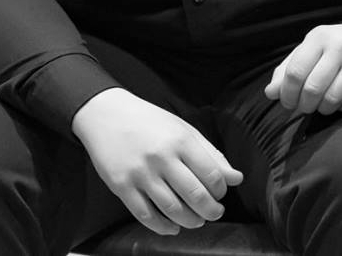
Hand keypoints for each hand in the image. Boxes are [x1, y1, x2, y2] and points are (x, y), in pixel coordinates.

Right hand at [71, 88, 243, 235]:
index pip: (212, 175)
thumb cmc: (148, 121)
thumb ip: (210, 153)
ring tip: (195, 220)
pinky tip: (172, 226)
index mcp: (180, 140)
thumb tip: (236, 178)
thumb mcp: (182, 128)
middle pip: (195, 196)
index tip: (220, 193)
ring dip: (190, 221)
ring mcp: (140, 173)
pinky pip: (146, 216)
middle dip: (211, 211)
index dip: (221, 191)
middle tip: (214, 213)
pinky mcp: (122, 186)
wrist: (105, 114)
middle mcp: (161, 157)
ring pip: (173, 210)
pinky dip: (163, 227)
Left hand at [264, 22, 341, 115]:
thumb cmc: (338, 48)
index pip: (295, 72)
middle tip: (304, 107)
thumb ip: (288, 69)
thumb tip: (270, 93)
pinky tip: (341, 101)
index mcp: (319, 37)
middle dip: (304, 105)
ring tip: (322, 105)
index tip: (287, 103)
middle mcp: (341, 46)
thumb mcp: (312, 50)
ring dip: (322, 109)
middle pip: (312, 88)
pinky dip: (341, 109)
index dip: (287, 93)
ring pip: (332, 99)